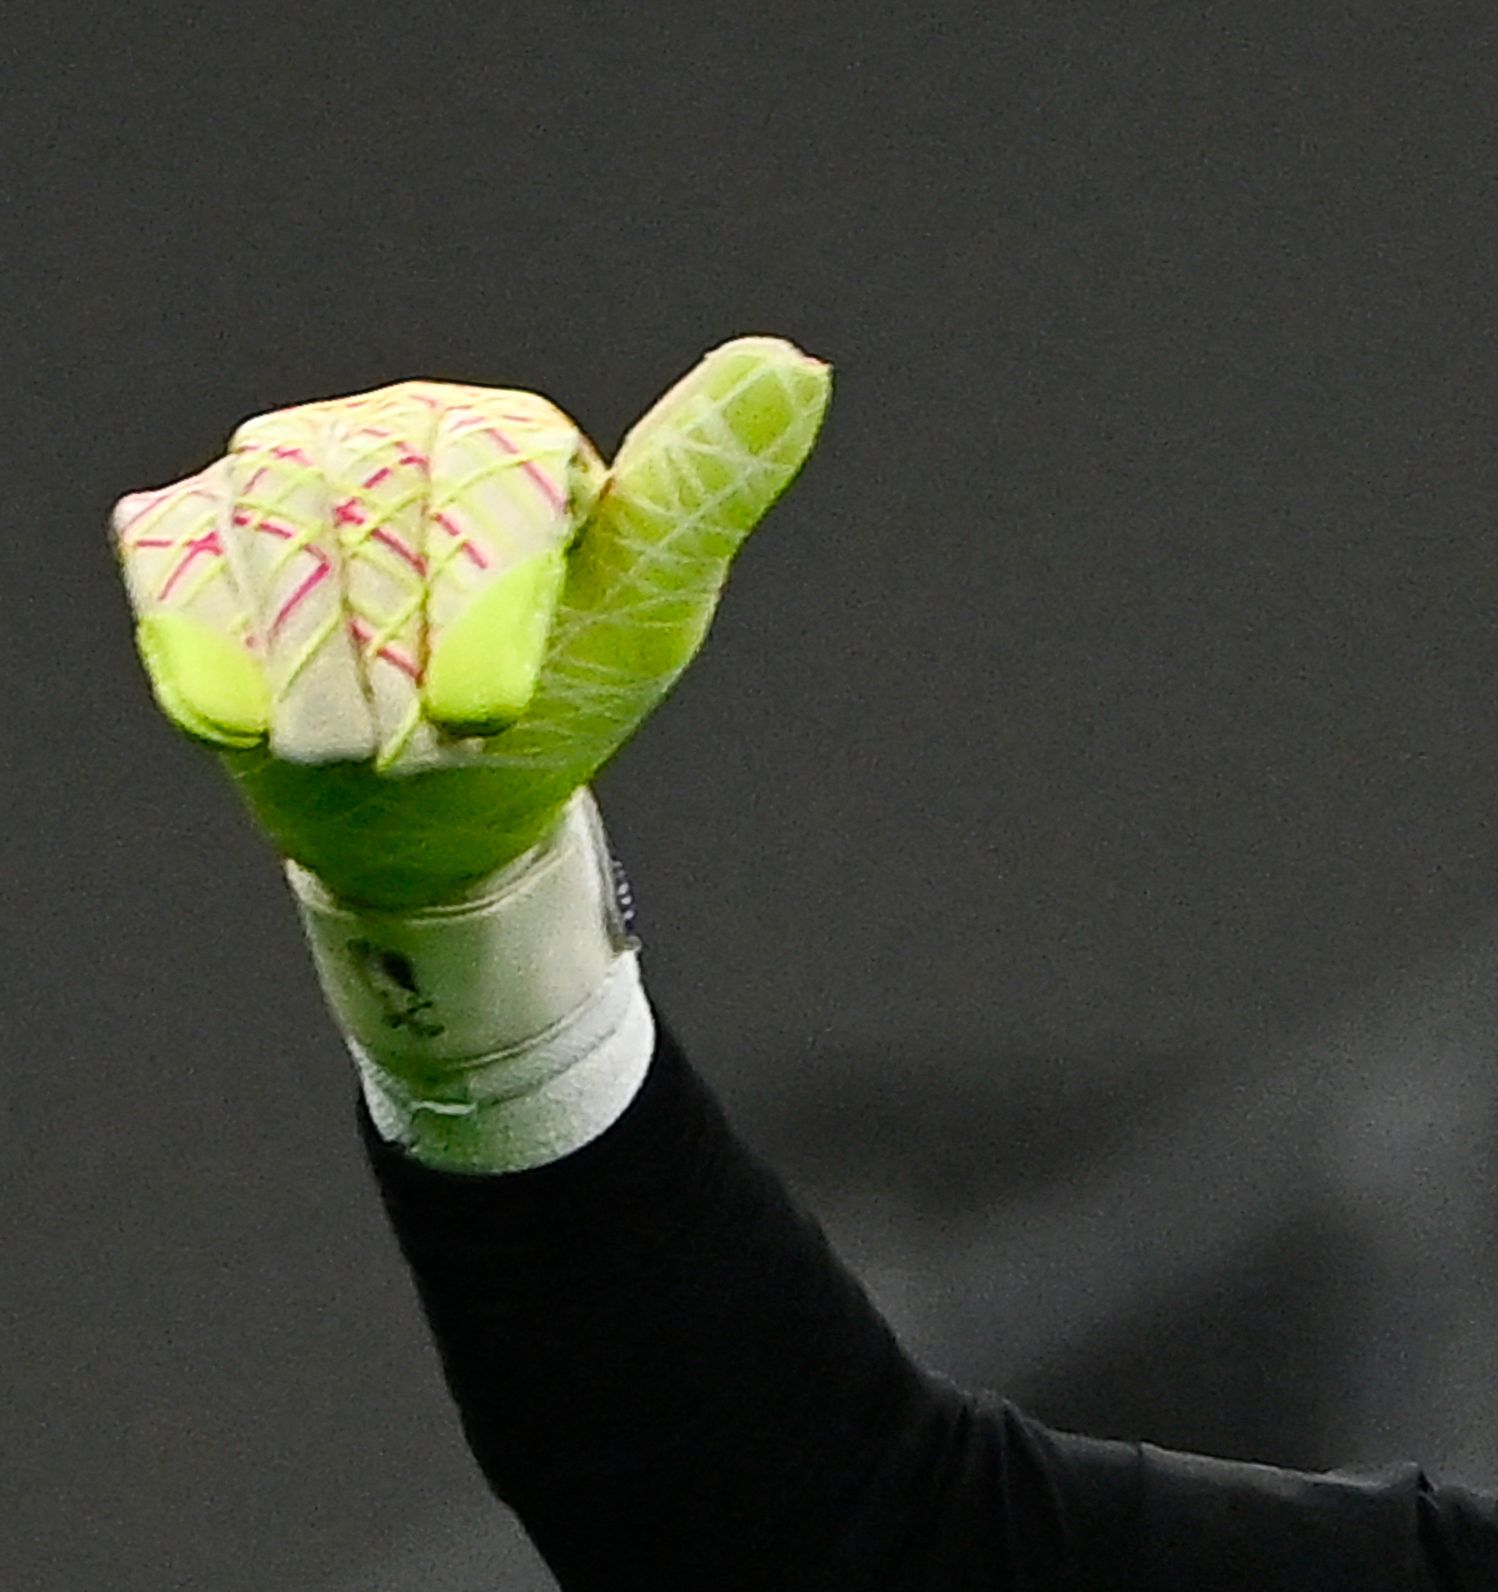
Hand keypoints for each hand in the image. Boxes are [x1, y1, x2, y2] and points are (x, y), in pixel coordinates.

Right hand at [114, 337, 826, 910]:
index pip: (487, 465)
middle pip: (365, 500)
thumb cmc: (564, 689)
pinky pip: (176, 567)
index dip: (480, 601)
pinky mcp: (185, 524)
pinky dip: (217, 658)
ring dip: (317, 668)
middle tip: (431, 742)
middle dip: (398, 655)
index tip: (492, 710)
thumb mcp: (651, 599)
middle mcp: (385, 425)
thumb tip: (796, 361)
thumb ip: (710, 480)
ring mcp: (278, 468)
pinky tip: (258, 722)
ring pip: (267, 529)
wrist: (440, 800)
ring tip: (364, 745)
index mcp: (507, 432)